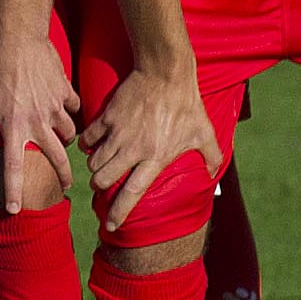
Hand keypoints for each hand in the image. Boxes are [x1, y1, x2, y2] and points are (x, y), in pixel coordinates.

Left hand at [0, 32, 80, 213]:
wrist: (18, 38)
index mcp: (13, 127)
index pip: (15, 167)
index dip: (15, 191)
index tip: (17, 211)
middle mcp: (37, 122)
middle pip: (58, 159)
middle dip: (64, 176)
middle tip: (65, 185)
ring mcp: (55, 108)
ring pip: (69, 134)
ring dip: (66, 140)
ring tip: (61, 141)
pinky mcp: (66, 92)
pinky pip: (74, 109)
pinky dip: (70, 111)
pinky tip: (63, 108)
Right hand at [79, 66, 219, 232]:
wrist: (165, 73)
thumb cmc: (187, 104)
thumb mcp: (204, 132)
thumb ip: (211, 155)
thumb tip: (214, 172)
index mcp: (156, 158)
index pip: (132, 193)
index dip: (119, 213)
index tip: (111, 226)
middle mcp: (133, 150)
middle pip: (103, 180)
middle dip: (100, 186)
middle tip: (103, 183)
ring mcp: (118, 134)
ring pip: (94, 163)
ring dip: (95, 168)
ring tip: (101, 165)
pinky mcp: (107, 118)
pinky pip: (87, 139)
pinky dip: (86, 145)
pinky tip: (92, 144)